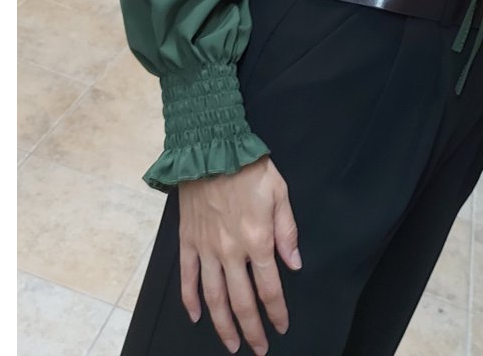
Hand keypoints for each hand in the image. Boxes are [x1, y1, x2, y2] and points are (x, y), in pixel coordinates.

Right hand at [179, 157, 301, 354]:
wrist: (211, 147)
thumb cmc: (249, 167)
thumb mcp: (279, 192)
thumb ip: (287, 231)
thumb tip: (294, 264)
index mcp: (258, 240)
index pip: (269, 288)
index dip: (276, 312)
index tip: (281, 327)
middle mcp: (231, 251)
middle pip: (241, 301)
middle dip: (251, 330)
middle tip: (258, 348)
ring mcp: (206, 248)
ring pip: (214, 298)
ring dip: (222, 325)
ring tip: (230, 344)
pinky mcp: (188, 241)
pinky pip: (188, 277)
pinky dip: (190, 300)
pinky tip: (196, 316)